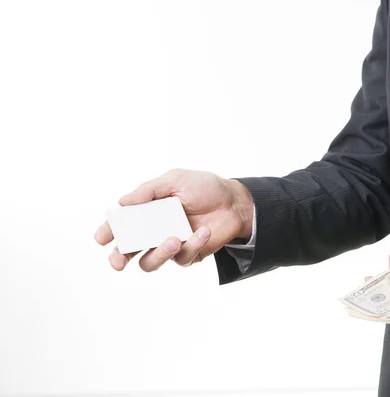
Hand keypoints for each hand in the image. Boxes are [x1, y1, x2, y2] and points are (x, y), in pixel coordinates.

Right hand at [94, 169, 253, 271]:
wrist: (234, 201)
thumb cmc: (203, 187)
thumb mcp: (176, 180)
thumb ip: (150, 190)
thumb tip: (122, 201)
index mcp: (146, 212)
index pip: (120, 225)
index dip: (108, 232)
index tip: (102, 238)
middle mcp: (153, 231)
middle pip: (128, 251)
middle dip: (119, 258)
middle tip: (119, 261)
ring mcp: (169, 245)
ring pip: (151, 262)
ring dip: (159, 253)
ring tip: (173, 240)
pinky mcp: (188, 255)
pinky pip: (183, 257)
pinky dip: (193, 244)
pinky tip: (205, 231)